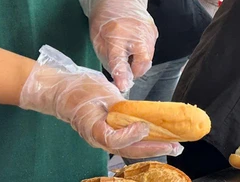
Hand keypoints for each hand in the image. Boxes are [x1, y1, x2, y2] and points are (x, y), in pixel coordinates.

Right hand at [20, 45, 181, 158]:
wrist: (63, 92)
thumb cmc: (79, 90)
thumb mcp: (99, 92)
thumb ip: (118, 106)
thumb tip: (138, 116)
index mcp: (92, 127)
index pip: (112, 140)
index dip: (129, 136)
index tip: (143, 126)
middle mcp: (99, 138)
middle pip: (127, 149)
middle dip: (153, 148)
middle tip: (176, 146)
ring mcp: (104, 138)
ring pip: (131, 148)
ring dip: (153, 146)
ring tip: (175, 145)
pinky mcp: (111, 134)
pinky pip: (129, 141)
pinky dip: (146, 140)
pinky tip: (160, 137)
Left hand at [79, 0, 157, 92]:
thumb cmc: (103, 19)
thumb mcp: (97, 38)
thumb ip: (108, 58)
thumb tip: (119, 78)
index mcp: (116, 35)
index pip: (120, 60)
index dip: (122, 75)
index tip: (123, 86)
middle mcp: (136, 33)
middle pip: (143, 62)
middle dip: (136, 72)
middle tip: (125, 70)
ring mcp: (148, 31)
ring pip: (148, 58)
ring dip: (139, 62)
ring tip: (127, 53)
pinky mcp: (154, 31)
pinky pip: (150, 49)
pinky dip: (142, 53)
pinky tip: (133, 44)